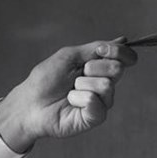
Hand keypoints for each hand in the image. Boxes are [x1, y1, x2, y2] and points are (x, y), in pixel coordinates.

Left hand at [0, 40, 137, 152]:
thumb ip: (97, 48)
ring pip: (106, 85)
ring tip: (70, 91)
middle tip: (77, 74)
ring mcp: (102, 101)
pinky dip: (78, 98)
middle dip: (93, 67)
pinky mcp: (96, 117)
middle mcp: (106, 84)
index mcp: (101, 68)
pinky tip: (71, 103)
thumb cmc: (46, 79)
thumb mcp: (70, 56)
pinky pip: (95, 102)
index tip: (101, 51)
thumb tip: (122, 40)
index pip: (126, 58)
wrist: (30, 103)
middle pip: (117, 69)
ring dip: (81, 84)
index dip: (119, 52)